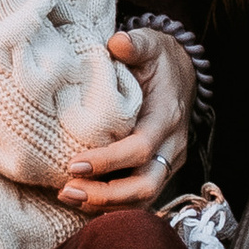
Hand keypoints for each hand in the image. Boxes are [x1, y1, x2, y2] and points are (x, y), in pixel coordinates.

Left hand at [61, 27, 195, 212]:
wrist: (181, 73)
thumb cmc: (158, 60)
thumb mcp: (150, 45)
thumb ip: (135, 44)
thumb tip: (118, 42)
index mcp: (167, 116)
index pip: (140, 148)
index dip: (109, 161)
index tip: (74, 164)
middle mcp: (172, 145)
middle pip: (146, 184)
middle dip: (107, 195)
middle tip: (67, 191)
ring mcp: (168, 161)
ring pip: (144, 198)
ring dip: (106, 205)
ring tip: (68, 198)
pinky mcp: (159, 169)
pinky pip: (140, 198)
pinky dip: (113, 206)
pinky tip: (82, 202)